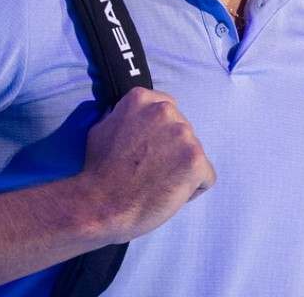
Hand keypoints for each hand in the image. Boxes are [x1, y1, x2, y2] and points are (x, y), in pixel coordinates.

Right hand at [78, 87, 215, 244]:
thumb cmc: (98, 172)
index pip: (167, 112)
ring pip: (194, 154)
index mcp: (143, 99)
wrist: (100, 205)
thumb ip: (125, 117)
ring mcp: (183, 134)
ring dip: (181, 169)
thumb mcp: (102, 127)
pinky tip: (168, 195)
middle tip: (149, 171)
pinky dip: (192, 189)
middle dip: (171, 151)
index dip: (159, 136)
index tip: (147, 151)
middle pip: (182, 132)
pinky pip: (205, 177)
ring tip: (156, 184)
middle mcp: (165, 110)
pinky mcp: (196, 160)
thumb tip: (133, 117)